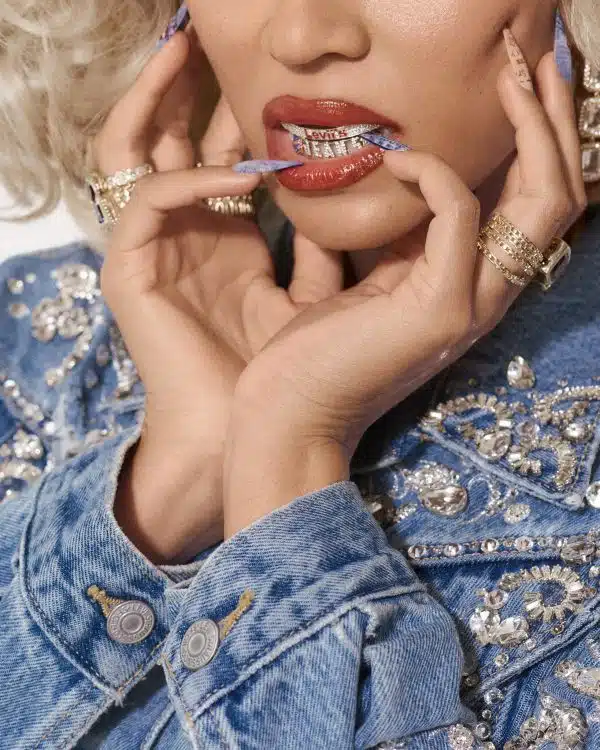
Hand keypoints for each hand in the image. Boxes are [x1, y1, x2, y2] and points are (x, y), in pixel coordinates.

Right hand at [93, 28, 343, 560]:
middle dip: (184, 86)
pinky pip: (150, 201)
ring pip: (135, 151)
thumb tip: (368, 201)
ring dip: (159, 100)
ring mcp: (151, 252)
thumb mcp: (318, 295)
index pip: (217, 156)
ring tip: (186, 51)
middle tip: (205, 35)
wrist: (260, 437)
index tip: (265, 79)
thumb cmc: (294, 374)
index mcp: (222, 241)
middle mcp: (182, 237)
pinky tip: (241, 172)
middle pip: (167, 137)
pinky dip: (193, 181)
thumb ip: (327, 247)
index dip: (234, 112)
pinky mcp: (131, 273)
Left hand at [223, 51, 586, 536]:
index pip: (531, 200)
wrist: (287, 415)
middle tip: (536, 47)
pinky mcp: (440, 306)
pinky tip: (389, 154)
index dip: (537, 136)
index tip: (518, 76)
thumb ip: (392, 232)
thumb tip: (394, 168)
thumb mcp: (363, 278)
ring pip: (542, 196)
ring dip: (530, 122)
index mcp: (469, 284)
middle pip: (558, 191)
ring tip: (510, 67)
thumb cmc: (314, 352)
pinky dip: (428, 170)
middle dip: (554, 115)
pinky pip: (458, 211)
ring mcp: (474, 302)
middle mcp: (488, 292)